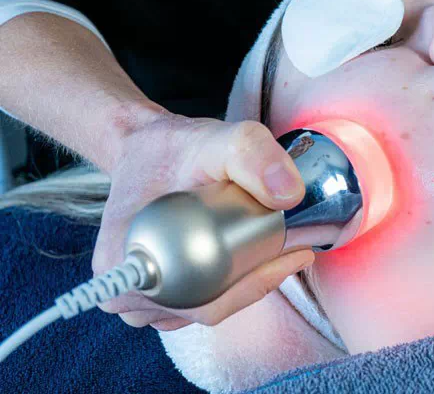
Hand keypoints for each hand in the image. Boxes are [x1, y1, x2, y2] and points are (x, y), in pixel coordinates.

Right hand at [92, 114, 313, 330]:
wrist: (146, 148)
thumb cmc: (174, 149)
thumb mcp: (217, 139)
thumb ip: (253, 154)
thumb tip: (289, 195)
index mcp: (127, 262)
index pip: (201, 301)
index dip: (252, 285)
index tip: (294, 254)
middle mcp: (128, 289)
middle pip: (210, 306)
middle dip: (258, 278)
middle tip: (296, 245)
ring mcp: (143, 295)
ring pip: (208, 304)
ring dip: (246, 280)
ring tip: (280, 245)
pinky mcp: (158, 290)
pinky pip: (202, 297)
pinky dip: (232, 278)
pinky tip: (258, 253)